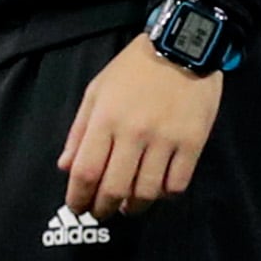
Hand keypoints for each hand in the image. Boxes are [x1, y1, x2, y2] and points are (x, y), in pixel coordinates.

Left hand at [60, 39, 222, 217]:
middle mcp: (134, 133)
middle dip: (104, 208)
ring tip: (131, 206)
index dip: (78, 198)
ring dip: (135, 206)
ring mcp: (166, 139)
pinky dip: (166, 194)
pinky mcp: (194, 142)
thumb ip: (79, 131)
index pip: (85, 172)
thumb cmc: (133, 70)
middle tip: (103, 212)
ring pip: (147, 191)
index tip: (78, 207)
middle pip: (115, 188)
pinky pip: (178, 183)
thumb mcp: (97, 92)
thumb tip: (66, 168)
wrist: (182, 47)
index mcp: (106, 120)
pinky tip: (159, 190)